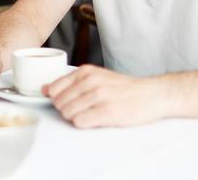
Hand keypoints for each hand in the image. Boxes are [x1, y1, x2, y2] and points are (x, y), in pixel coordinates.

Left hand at [46, 65, 170, 127]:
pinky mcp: (107, 112)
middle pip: (59, 103)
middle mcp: (90, 81)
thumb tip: (44, 89)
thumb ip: (70, 82)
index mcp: (85, 72)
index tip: (68, 102)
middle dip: (67, 110)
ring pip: (68, 113)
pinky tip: (97, 119)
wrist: (153, 94)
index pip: (53, 89)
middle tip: (84, 110)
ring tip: (92, 114)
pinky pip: (80, 122)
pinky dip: (84, 124)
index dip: (58, 100)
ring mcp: (98, 96)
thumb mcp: (96, 77)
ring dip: (76, 118)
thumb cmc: (124, 88)